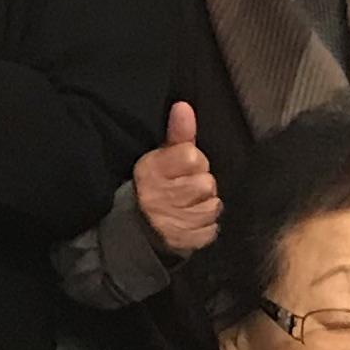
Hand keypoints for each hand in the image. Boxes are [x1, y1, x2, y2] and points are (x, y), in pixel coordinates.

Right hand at [136, 102, 221, 258]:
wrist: (137, 230)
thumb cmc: (153, 187)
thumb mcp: (160, 156)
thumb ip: (177, 133)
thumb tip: (184, 107)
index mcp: (154, 170)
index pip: (192, 156)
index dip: (192, 162)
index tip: (180, 169)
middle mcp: (163, 196)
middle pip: (207, 182)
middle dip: (199, 185)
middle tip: (183, 190)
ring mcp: (175, 222)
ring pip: (213, 205)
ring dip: (204, 206)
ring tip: (186, 206)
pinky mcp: (186, 242)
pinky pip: (211, 229)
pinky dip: (204, 227)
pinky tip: (189, 223)